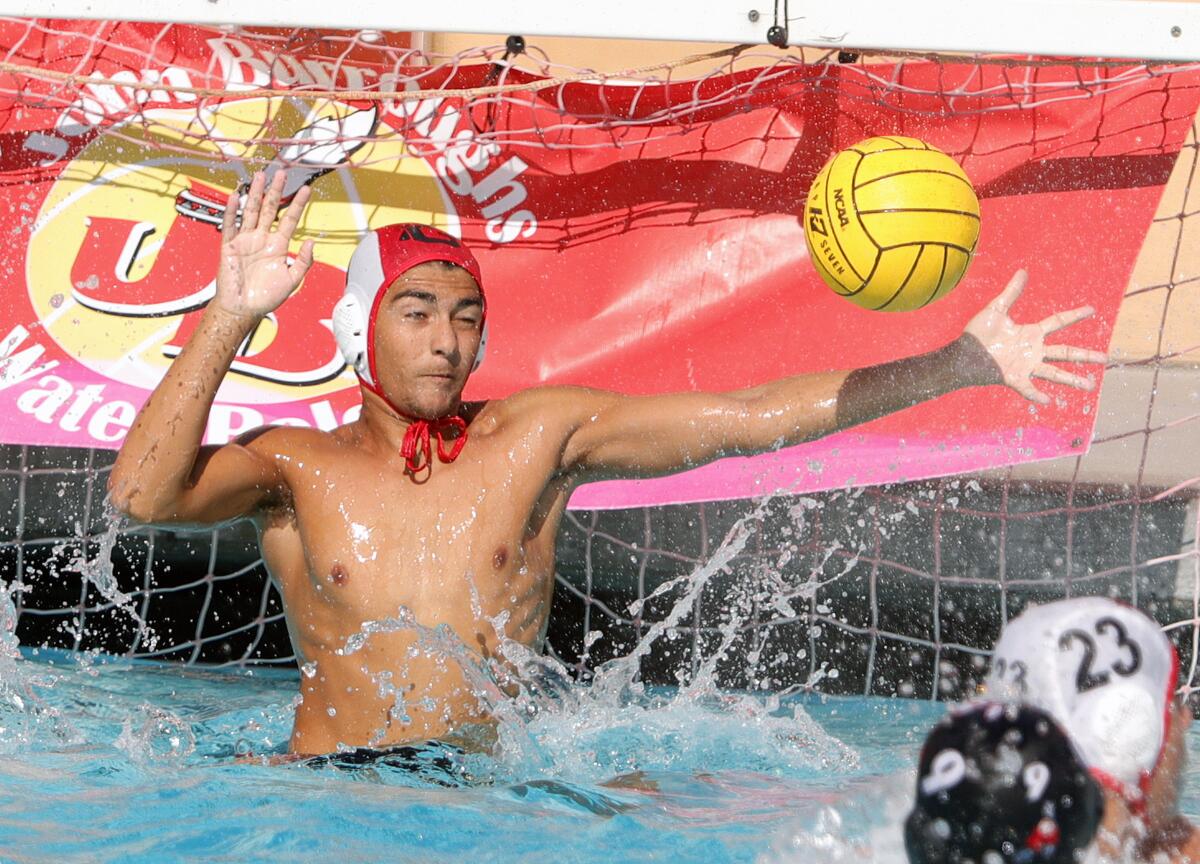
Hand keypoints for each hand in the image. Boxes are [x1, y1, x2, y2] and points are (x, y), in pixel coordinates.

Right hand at [214, 171, 314, 319]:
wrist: (243, 309)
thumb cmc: (266, 297)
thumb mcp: (292, 280)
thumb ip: (303, 261)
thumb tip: (311, 242)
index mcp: (277, 246)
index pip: (289, 219)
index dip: (297, 204)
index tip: (305, 189)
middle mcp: (262, 239)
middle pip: (269, 209)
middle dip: (276, 191)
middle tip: (282, 173)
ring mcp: (245, 240)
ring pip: (250, 211)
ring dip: (255, 194)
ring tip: (260, 176)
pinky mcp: (229, 246)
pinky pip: (230, 225)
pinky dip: (231, 211)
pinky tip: (235, 197)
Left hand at [964, 269, 1106, 403]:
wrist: (964, 352)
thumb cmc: (978, 332)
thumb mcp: (996, 309)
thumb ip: (1011, 293)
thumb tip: (1022, 271)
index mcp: (1031, 333)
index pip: (1058, 322)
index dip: (1074, 315)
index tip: (1092, 309)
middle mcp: (1033, 350)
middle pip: (1065, 352)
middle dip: (1086, 355)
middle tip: (1105, 357)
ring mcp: (1026, 366)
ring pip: (1054, 373)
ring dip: (1072, 379)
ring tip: (1090, 385)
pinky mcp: (1014, 378)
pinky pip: (1027, 388)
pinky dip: (1036, 394)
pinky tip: (1048, 400)